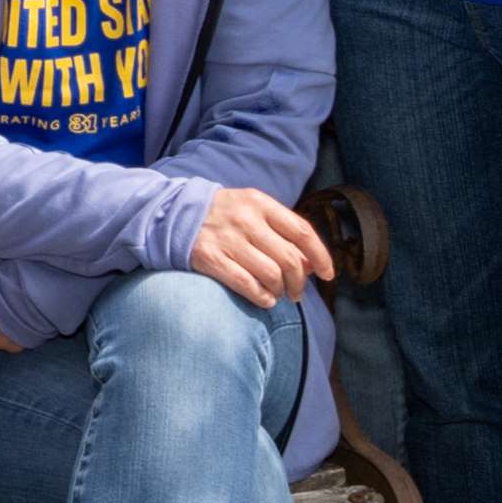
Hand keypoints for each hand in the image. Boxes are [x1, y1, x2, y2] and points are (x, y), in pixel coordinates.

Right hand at [182, 187, 338, 306]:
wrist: (173, 213)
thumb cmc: (223, 215)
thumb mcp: (252, 210)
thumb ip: (281, 231)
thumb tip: (310, 264)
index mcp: (260, 203)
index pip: (302, 232)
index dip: (320, 256)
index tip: (328, 273)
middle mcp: (246, 219)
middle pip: (289, 259)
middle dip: (300, 282)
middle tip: (298, 293)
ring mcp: (228, 239)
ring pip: (271, 275)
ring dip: (280, 291)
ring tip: (278, 294)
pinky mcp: (211, 258)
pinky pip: (247, 285)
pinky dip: (262, 297)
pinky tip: (264, 299)